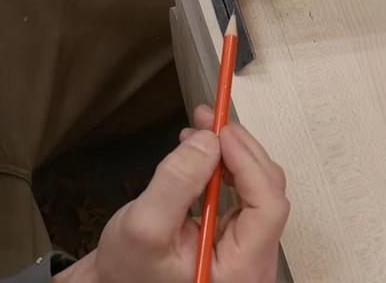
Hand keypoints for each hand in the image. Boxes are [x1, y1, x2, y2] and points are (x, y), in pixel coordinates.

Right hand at [55, 105, 288, 282]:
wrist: (118, 282)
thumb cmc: (129, 270)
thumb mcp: (144, 225)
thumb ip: (177, 183)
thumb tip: (208, 141)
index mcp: (242, 268)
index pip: (267, 206)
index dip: (248, 163)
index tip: (220, 134)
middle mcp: (254, 259)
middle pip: (267, 190)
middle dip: (238, 148)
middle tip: (209, 119)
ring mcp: (248, 246)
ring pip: (257, 186)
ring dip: (232, 152)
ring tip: (201, 130)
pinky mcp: (237, 234)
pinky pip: (243, 191)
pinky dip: (225, 164)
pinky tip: (203, 151)